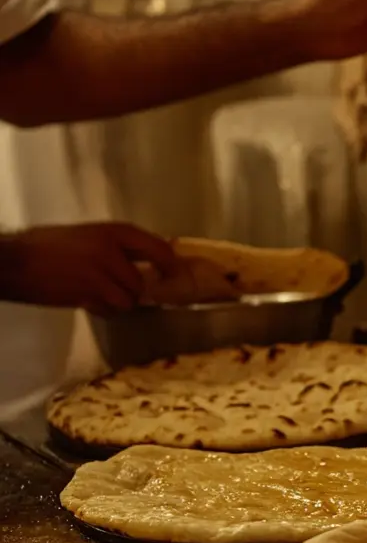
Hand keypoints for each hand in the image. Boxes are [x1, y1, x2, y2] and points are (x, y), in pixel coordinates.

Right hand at [0, 223, 177, 314]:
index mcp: (112, 232)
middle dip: (133, 290)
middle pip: (141, 282)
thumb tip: (144, 259)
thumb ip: (115, 245)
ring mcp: (100, 275)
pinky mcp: (87, 295)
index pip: (157, 248)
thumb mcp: (87, 235)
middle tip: (119, 288)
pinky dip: (104, 310)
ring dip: (119, 302)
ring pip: (128, 300)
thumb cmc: (47, 245)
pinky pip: (111, 310)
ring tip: (101, 294)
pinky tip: (89, 301)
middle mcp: (111, 252)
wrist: (14, 262)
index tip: (175, 274)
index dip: (170, 264)